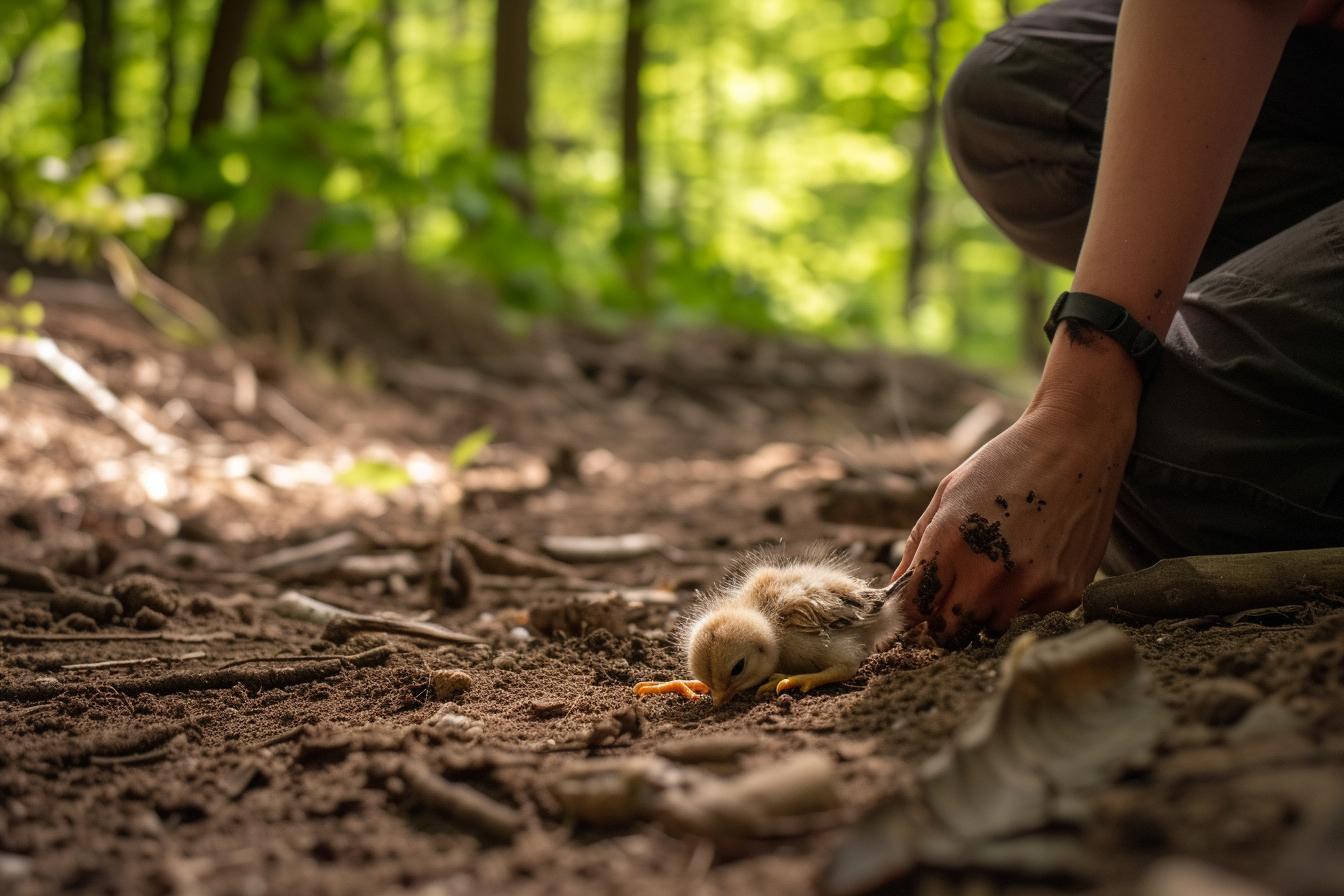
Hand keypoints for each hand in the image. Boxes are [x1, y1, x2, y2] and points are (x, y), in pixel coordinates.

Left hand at [894, 336, 1140, 645]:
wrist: (1077, 443)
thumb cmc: (1005, 464)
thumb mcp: (948, 495)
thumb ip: (917, 549)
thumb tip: (896, 597)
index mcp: (952, 542)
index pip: (915, 610)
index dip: (911, 613)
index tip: (916, 605)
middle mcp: (991, 572)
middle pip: (950, 633)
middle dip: (943, 620)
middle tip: (952, 594)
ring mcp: (1032, 587)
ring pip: (990, 628)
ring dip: (985, 610)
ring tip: (1000, 564)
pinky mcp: (1066, 593)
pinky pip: (1030, 614)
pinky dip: (1026, 597)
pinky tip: (1035, 556)